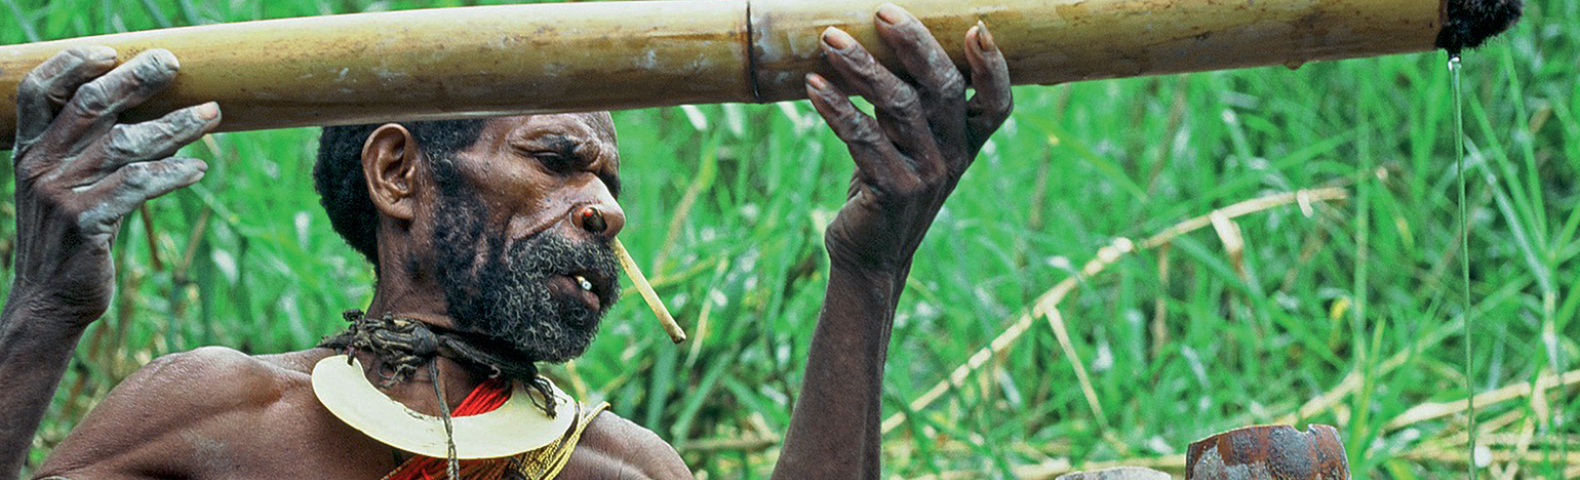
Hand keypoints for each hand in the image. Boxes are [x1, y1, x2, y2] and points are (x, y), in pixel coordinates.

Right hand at [8, 47, 217, 324]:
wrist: (50, 300)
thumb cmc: (68, 238)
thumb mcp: (64, 188)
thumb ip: (86, 151)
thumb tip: (143, 114)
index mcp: (29, 151)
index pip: (40, 92)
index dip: (72, 64)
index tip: (113, 51)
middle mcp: (40, 166)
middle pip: (91, 105)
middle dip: (135, 79)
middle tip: (173, 64)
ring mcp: (60, 194)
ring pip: (125, 144)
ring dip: (175, 126)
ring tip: (212, 115)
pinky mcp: (86, 223)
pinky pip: (137, 185)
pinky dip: (172, 173)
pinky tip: (198, 169)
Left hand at [806, 4, 1010, 274]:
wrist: (871, 253)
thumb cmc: (886, 182)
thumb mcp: (908, 144)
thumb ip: (909, 103)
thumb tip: (877, 38)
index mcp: (966, 141)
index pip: (997, 101)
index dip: (992, 66)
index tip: (976, 27)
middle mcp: (953, 156)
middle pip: (942, 88)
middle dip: (913, 43)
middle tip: (882, 12)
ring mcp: (926, 175)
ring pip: (899, 106)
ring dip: (861, 68)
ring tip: (831, 40)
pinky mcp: (892, 190)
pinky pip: (862, 138)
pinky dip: (836, 107)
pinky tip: (813, 85)